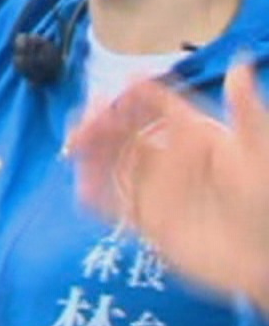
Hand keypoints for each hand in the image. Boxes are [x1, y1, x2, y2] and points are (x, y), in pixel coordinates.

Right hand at [68, 56, 268, 311]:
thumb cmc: (266, 203)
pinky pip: (110, 201)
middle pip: (126, 129)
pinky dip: (92, 191)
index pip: (158, 105)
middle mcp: (169, 157)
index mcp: (195, 135)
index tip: (120, 86)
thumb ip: (246, 111)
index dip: (138, 93)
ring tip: (75, 143)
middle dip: (103, 118)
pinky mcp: (144, 218)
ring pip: (112, 160)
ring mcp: (154, 187)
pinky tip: (81, 184)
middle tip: (88, 116)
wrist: (263, 261)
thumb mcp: (259, 152)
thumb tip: (240, 64)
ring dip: (90, 149)